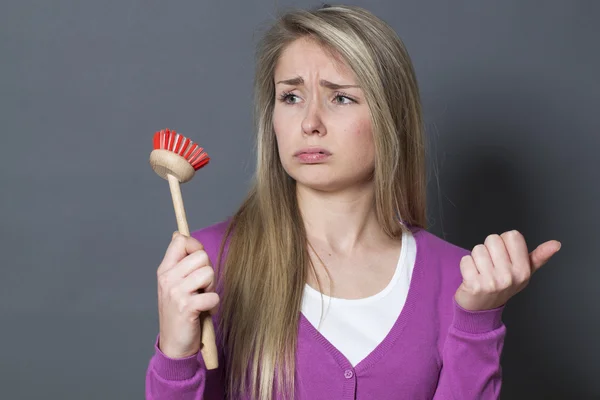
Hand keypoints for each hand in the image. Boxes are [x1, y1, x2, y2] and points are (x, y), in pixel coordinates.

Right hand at [156, 232, 219, 358]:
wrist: (174, 345)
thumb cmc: (179, 312)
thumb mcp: (174, 284)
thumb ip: (179, 261)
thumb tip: (178, 234)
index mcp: (164, 270)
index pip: (180, 240)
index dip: (195, 247)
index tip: (196, 264)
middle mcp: (167, 279)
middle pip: (201, 255)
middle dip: (208, 271)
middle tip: (201, 288)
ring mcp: (176, 293)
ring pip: (208, 273)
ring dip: (211, 288)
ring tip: (202, 299)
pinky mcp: (187, 308)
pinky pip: (212, 296)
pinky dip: (213, 305)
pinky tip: (204, 311)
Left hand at [455, 230, 560, 310]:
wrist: (481, 309)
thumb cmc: (502, 286)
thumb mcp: (524, 273)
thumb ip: (539, 257)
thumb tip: (556, 244)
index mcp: (523, 270)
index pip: (512, 235)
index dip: (504, 242)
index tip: (503, 255)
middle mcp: (510, 276)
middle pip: (493, 239)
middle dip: (489, 249)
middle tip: (491, 264)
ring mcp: (492, 282)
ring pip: (478, 249)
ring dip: (476, 258)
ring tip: (482, 271)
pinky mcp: (474, 285)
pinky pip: (465, 260)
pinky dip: (466, 266)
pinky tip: (472, 276)